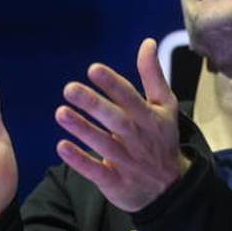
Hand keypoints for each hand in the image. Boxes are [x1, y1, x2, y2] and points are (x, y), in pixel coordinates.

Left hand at [55, 38, 188, 211]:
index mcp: (151, 118)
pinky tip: (61, 147)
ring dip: (82, 129)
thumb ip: (153, 75)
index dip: (113, 85)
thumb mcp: (165, 106)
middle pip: (116, 120)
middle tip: (69, 88)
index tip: (94, 70)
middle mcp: (139, 139)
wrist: (171, 188)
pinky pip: (96, 171)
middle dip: (94, 105)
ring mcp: (128, 162)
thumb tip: (147, 43)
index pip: (131, 98)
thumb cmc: (162, 139)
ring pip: (103, 144)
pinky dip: (80, 160)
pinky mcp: (116, 182)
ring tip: (60, 112)